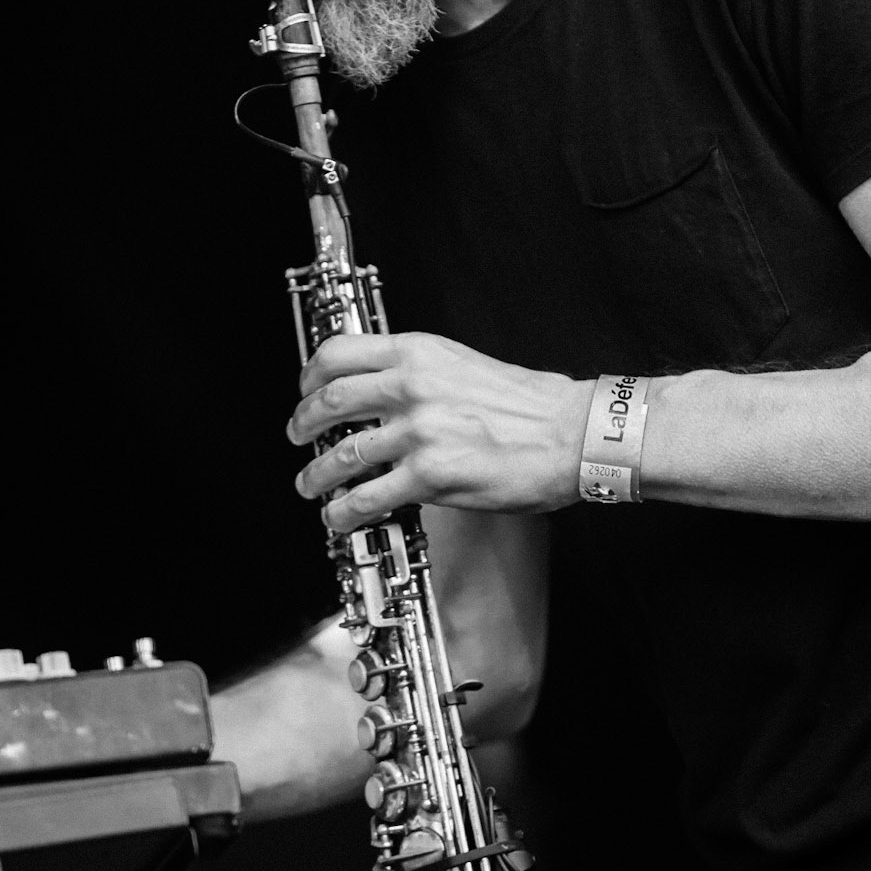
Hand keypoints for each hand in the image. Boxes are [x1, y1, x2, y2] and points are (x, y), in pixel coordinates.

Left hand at [287, 331, 590, 531]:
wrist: (572, 433)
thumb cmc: (531, 404)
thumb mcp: (464, 364)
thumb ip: (419, 372)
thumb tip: (382, 388)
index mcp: (418, 353)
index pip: (338, 353)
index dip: (309, 376)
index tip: (305, 390)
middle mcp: (411, 387)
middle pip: (329, 402)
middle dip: (302, 424)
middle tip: (298, 437)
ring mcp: (418, 432)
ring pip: (341, 455)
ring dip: (316, 475)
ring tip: (310, 485)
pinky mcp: (431, 475)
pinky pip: (368, 498)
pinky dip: (344, 511)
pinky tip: (339, 517)